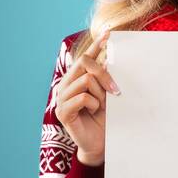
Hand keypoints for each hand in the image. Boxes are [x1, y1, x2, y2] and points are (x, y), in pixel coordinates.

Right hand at [55, 30, 120, 164]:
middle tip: (116, 91)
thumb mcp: (108, 95)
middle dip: (104, 75)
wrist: (100, 144)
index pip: (85, 57)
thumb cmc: (105, 119)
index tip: (108, 33)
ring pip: (86, 80)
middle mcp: (66, 84)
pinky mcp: (62, 111)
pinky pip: (82, 97)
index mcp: (76, 79)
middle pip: (85, 63)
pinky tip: (94, 112)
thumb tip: (110, 61)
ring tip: (102, 106)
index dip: (96, 45)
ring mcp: (62, 97)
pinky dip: (93, 104)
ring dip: (100, 93)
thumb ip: (106, 79)